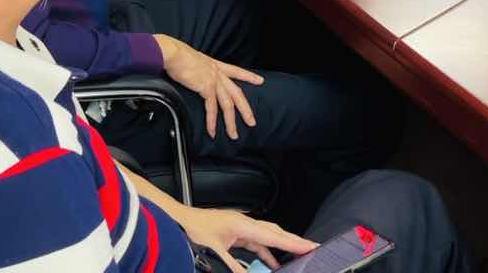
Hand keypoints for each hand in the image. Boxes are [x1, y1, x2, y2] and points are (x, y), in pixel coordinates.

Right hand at [155, 35, 263, 139]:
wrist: (172, 53)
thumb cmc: (176, 54)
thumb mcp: (191, 59)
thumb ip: (196, 68)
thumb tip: (191, 73)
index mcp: (214, 64)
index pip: (235, 71)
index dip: (248, 76)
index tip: (260, 81)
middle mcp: (216, 73)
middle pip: (236, 93)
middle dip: (245, 109)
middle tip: (252, 122)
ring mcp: (213, 80)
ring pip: (227, 105)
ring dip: (230, 122)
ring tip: (233, 135)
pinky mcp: (206, 88)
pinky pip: (211, 108)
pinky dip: (212, 122)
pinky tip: (212, 131)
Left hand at [179, 208, 314, 270]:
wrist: (175, 219)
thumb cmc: (190, 229)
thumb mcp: (215, 253)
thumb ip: (235, 267)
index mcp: (241, 224)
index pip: (274, 236)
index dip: (294, 243)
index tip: (312, 247)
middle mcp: (242, 223)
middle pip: (274, 233)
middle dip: (292, 242)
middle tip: (311, 250)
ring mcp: (237, 226)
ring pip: (265, 237)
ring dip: (278, 249)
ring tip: (294, 260)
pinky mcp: (231, 232)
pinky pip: (254, 242)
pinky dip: (264, 253)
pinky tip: (269, 263)